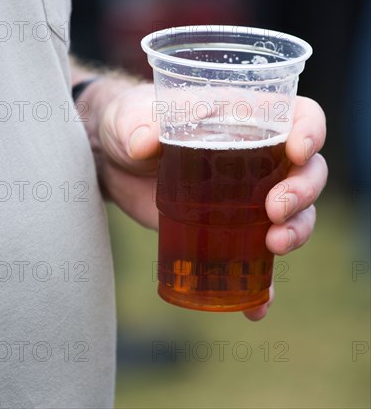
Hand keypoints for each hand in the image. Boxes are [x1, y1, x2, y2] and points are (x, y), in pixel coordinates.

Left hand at [85, 82, 326, 319]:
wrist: (112, 160)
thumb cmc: (129, 123)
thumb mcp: (130, 117)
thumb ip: (137, 124)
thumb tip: (144, 142)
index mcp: (244, 117)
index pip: (299, 116)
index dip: (311, 131)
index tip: (298, 152)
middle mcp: (256, 155)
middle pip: (306, 171)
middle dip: (303, 192)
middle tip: (275, 211)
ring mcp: (244, 195)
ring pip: (294, 214)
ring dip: (297, 232)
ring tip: (274, 245)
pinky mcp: (226, 227)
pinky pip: (256, 256)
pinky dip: (262, 282)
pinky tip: (256, 306)